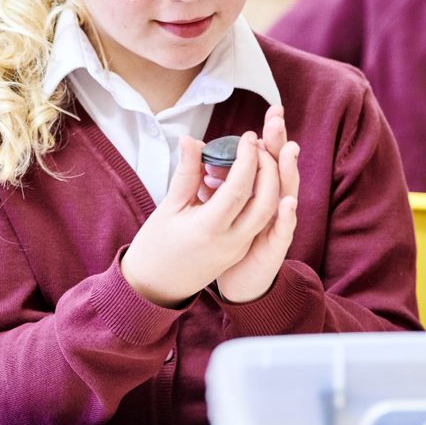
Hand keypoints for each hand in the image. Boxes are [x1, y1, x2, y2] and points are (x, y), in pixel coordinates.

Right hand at [120, 133, 284, 307]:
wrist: (156, 287)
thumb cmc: (156, 246)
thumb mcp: (169, 207)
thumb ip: (186, 173)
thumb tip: (190, 139)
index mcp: (208, 229)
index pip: (239, 189)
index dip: (246, 159)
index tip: (247, 137)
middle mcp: (230, 241)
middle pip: (264, 202)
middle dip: (268, 168)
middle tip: (258, 144)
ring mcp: (238, 249)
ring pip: (267, 212)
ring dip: (270, 182)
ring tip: (257, 157)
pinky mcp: (240, 250)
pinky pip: (258, 221)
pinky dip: (260, 197)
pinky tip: (249, 178)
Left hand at [214, 105, 299, 302]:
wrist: (236, 284)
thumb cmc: (225, 242)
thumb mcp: (214, 206)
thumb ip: (211, 178)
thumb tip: (198, 147)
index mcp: (258, 193)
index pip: (269, 159)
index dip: (271, 136)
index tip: (273, 111)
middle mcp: (273, 207)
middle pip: (281, 171)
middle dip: (281, 145)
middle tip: (277, 120)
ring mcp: (277, 228)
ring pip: (287, 197)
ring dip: (289, 175)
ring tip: (289, 150)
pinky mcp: (274, 250)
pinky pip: (283, 233)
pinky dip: (286, 218)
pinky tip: (287, 203)